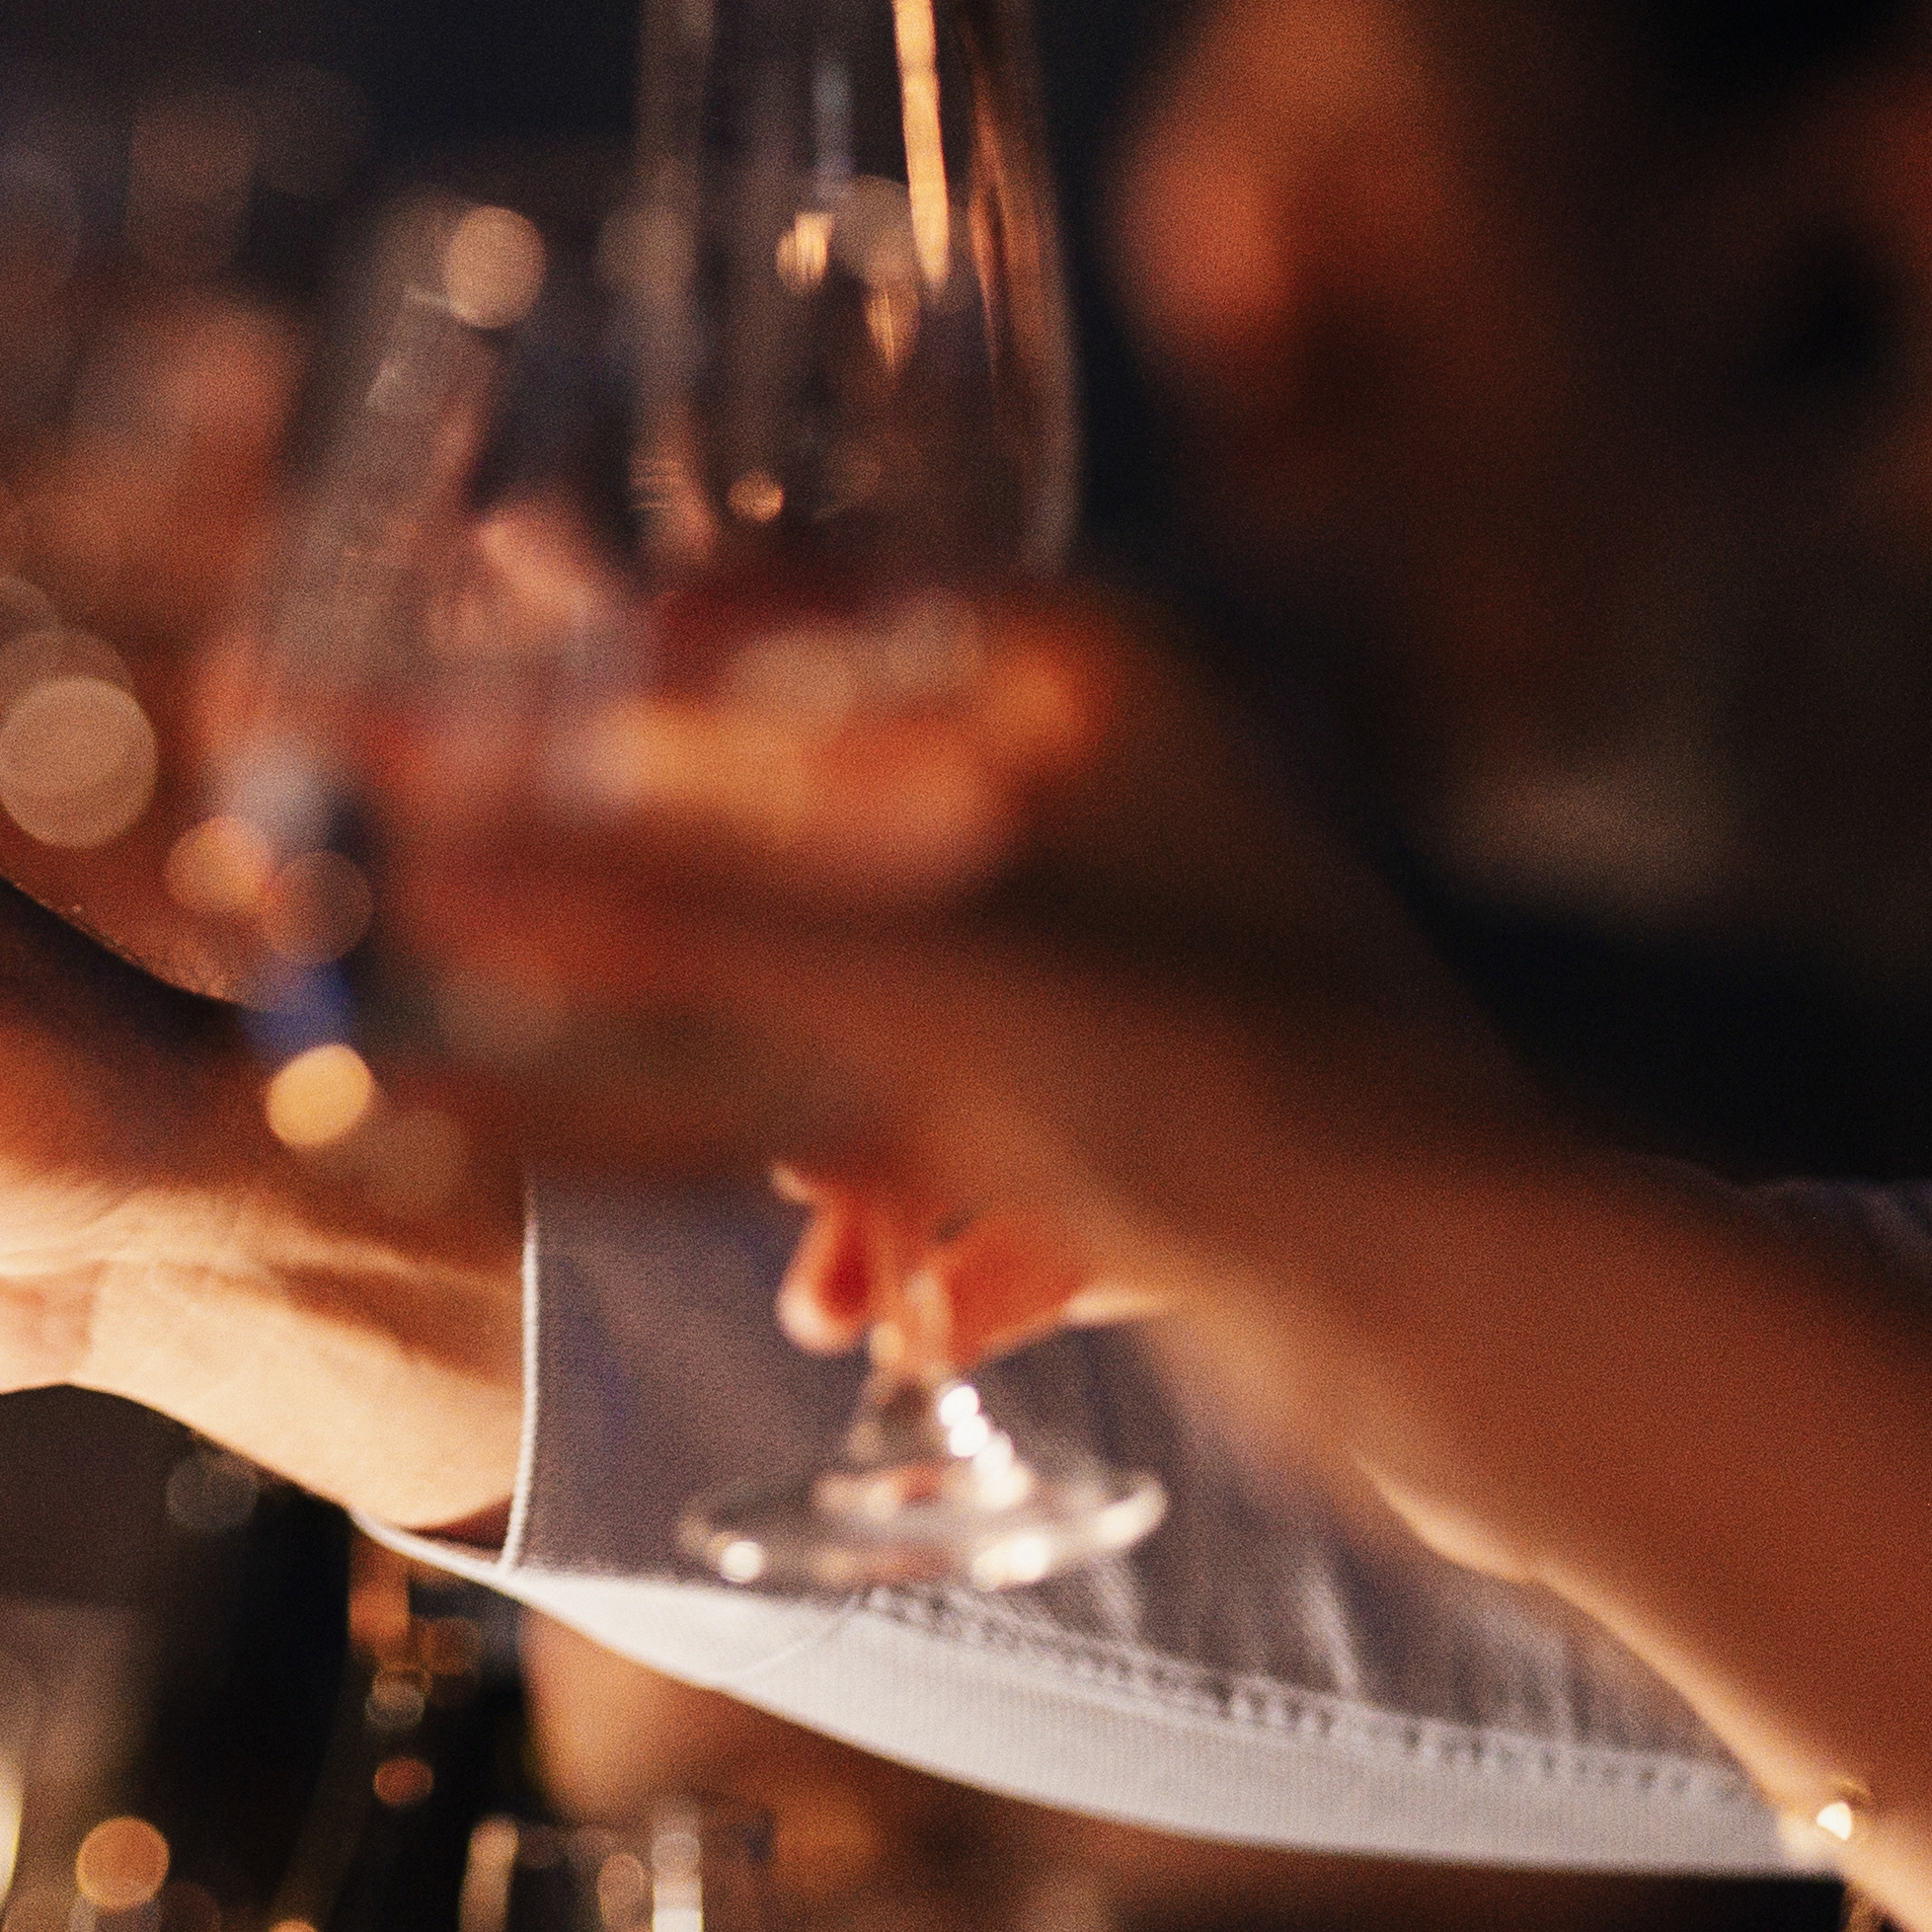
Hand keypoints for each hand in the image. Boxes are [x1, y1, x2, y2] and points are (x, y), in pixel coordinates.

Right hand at [376, 595, 1529, 1370]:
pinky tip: (913, 1320)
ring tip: (810, 1267)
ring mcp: (1174, 954)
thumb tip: (437, 880)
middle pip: (840, 836)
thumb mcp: (912, 994)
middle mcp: (1131, 792)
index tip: (477, 736)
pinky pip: (1016, 1144)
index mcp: (1082, 682)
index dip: (630, 670)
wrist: (1495, 1317)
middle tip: (564, 1006)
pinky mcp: (1209, 1113)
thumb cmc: (1228, 1091)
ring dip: (840, 1143)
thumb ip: (666, 932)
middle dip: (720, 965)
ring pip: (921, 1009)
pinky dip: (956, 1233)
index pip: (799, 610)